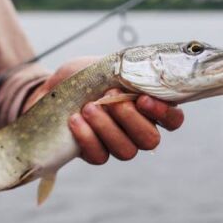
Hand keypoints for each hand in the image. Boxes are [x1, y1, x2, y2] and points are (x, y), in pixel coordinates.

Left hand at [23, 57, 184, 164]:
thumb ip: (130, 70)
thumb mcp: (107, 65)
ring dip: (107, 128)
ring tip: (88, 108)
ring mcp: (116, 145)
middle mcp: (137, 130)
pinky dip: (87, 137)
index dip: (164, 114)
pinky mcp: (94, 154)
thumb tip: (142, 71)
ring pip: (126, 151)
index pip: (173, 120)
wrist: (50, 90)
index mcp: (147, 108)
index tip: (141, 99)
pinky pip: (99, 156)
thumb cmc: (84, 77)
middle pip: (150, 140)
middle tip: (109, 98)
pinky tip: (75, 120)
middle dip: (130, 119)